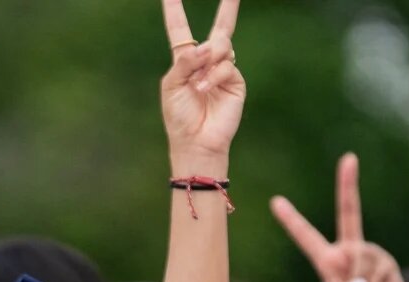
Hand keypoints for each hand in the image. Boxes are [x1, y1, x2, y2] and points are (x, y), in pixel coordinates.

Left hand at [160, 0, 243, 174]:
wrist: (196, 142)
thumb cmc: (179, 117)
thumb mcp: (172, 86)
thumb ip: (184, 62)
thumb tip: (205, 47)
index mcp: (185, 61)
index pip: (180, 30)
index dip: (175, 10)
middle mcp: (206, 62)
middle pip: (220, 28)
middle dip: (229, 8)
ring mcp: (223, 71)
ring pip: (222, 45)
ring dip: (209, 57)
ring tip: (199, 81)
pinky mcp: (235, 82)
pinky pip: (227, 66)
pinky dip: (214, 75)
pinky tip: (204, 89)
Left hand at [271, 154, 408, 281]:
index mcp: (328, 262)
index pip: (306, 237)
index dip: (292, 221)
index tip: (276, 201)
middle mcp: (348, 251)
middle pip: (348, 213)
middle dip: (348, 185)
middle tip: (349, 158)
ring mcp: (368, 254)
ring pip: (359, 260)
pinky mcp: (386, 261)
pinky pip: (375, 272)